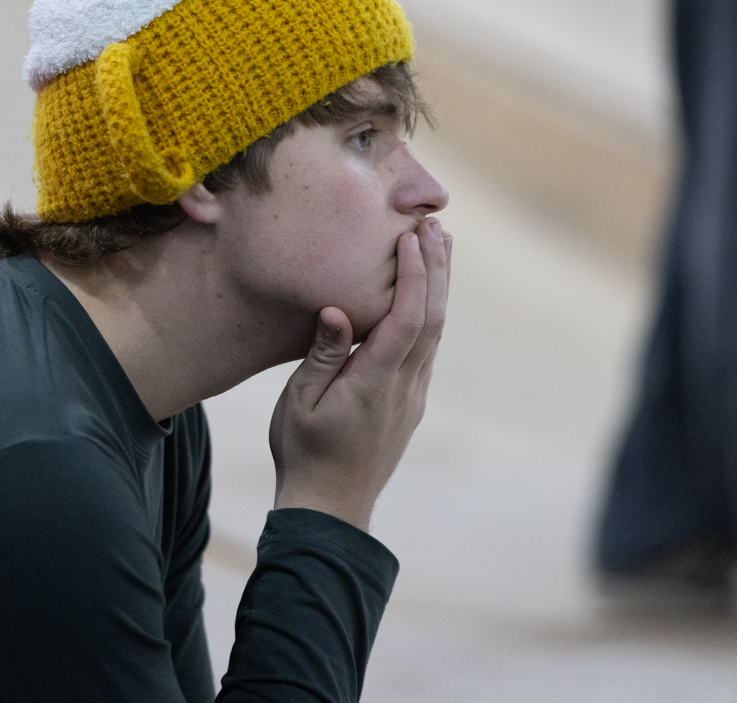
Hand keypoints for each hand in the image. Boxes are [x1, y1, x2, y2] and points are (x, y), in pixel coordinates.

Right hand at [268, 216, 450, 530]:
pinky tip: (424, 295)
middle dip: (437, 268)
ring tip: (438, 247)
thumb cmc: (304, 453)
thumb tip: (337, 309)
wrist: (331, 509)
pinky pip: (428, 348)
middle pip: (434, 318)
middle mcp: (404, 386)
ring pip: (436, 332)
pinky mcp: (410, 402)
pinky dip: (430, 312)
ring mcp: (412, 396)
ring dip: (438, 287)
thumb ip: (320, 355)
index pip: (406, 318)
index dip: (414, 275)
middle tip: (435, 226)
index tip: (410, 237)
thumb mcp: (299, 403)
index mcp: (375, 382)